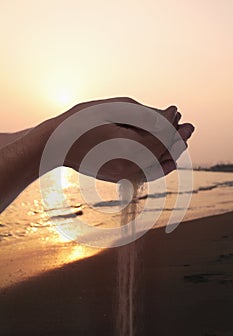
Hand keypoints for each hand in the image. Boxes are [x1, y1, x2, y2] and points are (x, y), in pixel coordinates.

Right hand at [54, 97, 193, 181]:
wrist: (58, 145)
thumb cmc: (82, 121)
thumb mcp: (115, 109)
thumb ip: (145, 115)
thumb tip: (168, 117)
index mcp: (129, 148)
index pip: (162, 137)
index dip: (172, 123)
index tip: (175, 109)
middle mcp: (129, 167)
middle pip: (163, 154)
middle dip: (178, 139)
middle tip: (190, 127)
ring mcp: (123, 175)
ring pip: (157, 166)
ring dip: (170, 152)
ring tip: (182, 139)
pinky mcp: (119, 177)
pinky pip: (146, 172)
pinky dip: (159, 163)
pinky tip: (167, 157)